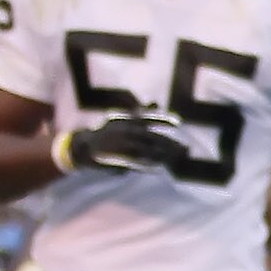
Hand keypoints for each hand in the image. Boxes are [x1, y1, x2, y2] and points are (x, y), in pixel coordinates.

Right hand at [56, 109, 191, 174]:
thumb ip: (138, 112)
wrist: (84, 147)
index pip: (148, 119)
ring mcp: (123, 148)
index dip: (163, 120)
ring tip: (177, 158)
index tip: (178, 122)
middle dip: (170, 144)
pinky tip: (161, 168)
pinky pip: (138, 164)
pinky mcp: (120, 161)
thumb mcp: (121, 118)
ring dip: (164, 156)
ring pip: (148, 152)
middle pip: (152, 138)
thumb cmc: (106, 131)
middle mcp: (126, 133)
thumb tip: (155, 102)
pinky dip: (150, 166)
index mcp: (127, 122)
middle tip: (186, 148)